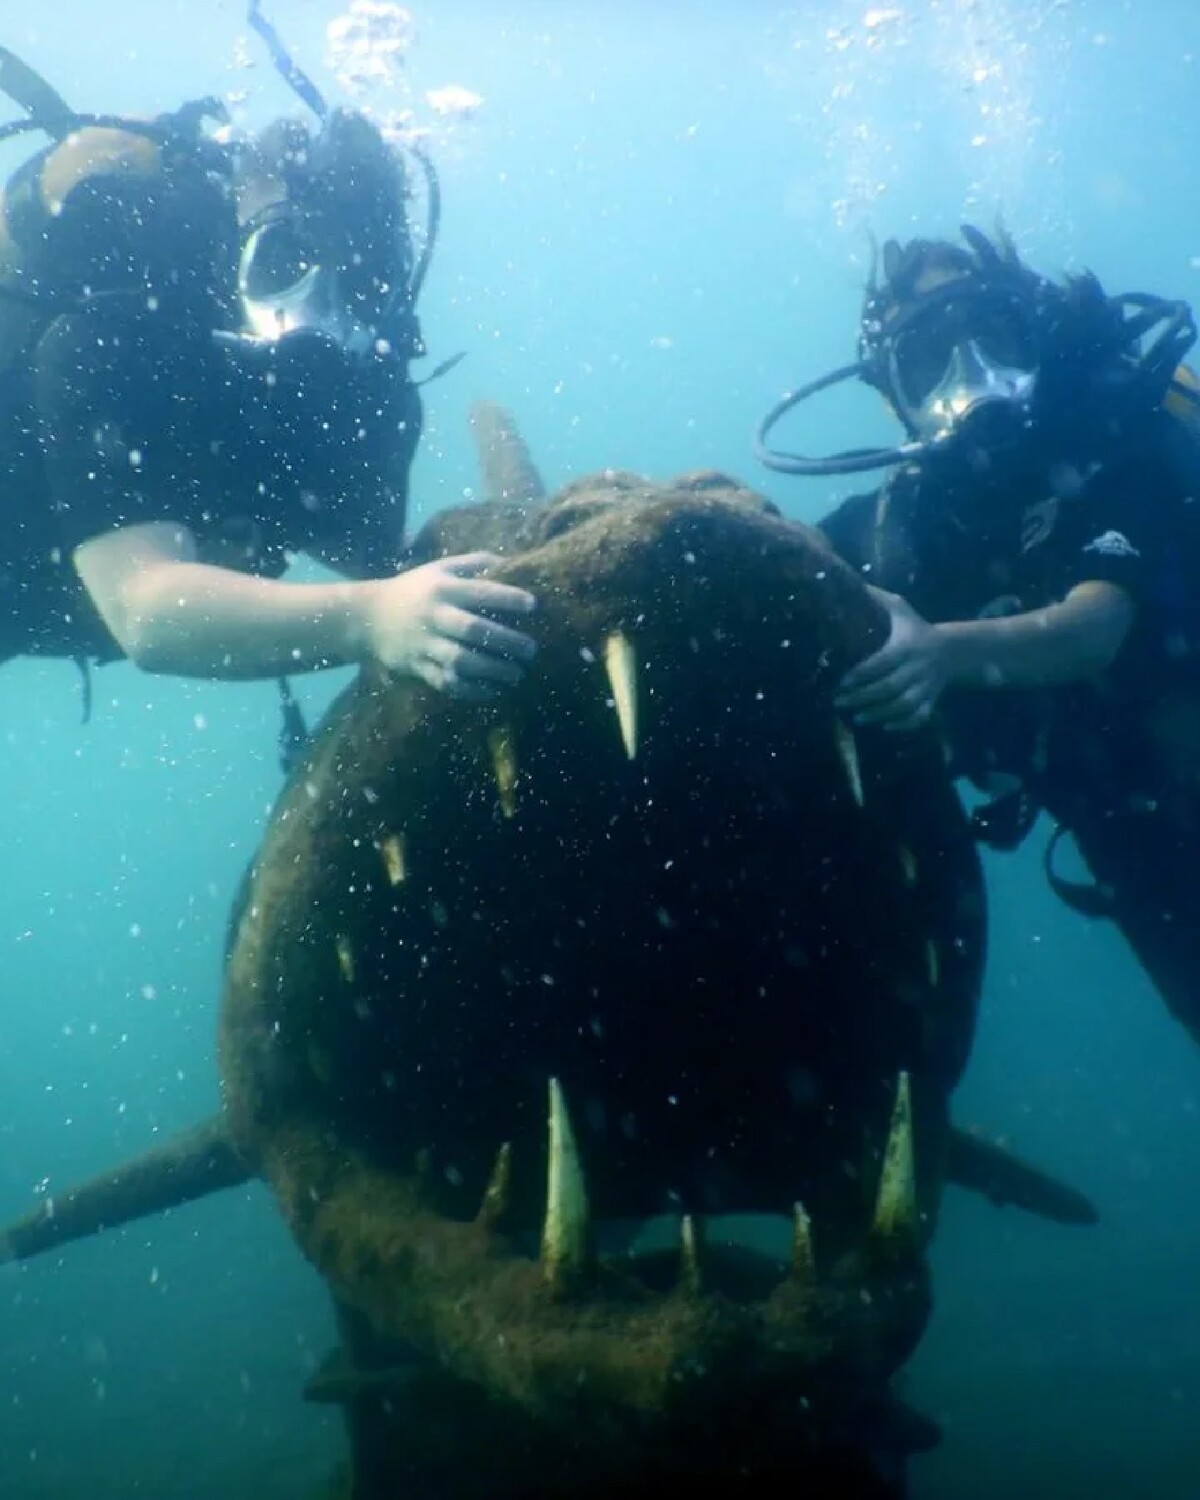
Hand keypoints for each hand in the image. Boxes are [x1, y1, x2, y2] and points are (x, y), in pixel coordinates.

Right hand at [361, 552, 536, 700]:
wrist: (366, 617)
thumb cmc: (415, 589)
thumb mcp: (439, 568)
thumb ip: (473, 563)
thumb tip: (510, 562)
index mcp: (442, 588)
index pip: (480, 592)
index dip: (508, 598)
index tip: (533, 605)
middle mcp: (433, 615)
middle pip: (474, 630)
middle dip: (507, 641)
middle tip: (532, 650)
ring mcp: (423, 644)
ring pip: (461, 660)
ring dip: (493, 670)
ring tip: (517, 674)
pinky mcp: (417, 667)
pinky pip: (446, 682)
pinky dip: (471, 690)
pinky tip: (493, 691)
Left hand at [835, 590, 947, 731]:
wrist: (952, 650)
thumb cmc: (916, 629)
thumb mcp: (900, 609)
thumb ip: (876, 599)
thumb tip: (847, 584)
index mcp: (908, 645)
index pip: (882, 661)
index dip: (860, 674)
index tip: (840, 682)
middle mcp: (918, 667)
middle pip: (890, 687)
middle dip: (863, 697)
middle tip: (839, 702)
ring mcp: (927, 686)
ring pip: (904, 705)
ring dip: (879, 714)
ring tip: (857, 717)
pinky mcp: (933, 700)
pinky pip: (920, 717)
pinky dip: (903, 725)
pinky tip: (885, 727)